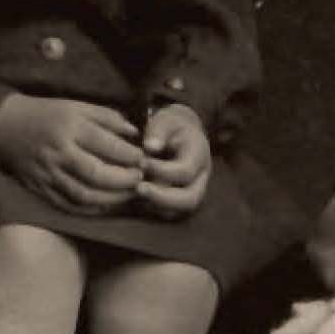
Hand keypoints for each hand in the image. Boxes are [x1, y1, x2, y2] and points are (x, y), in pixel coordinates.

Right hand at [0, 93, 143, 212]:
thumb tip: (135, 133)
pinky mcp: (40, 188)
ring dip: (112, 199)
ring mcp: (48, 173)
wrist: (5, 126)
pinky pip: (69, 205)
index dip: (129, 156)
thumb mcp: (77, 106)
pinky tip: (107, 206)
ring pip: (84, 194)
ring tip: (129, 195)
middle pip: (97, 174)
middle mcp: (59, 152)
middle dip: (124, 180)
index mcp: (70, 128)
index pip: (106, 145)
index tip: (143, 159)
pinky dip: (91, 209)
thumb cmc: (47, 113)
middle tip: (140, 179)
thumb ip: (107, 118)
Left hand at [133, 101, 213, 216]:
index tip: (141, 163)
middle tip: (138, 188)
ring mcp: (192, 192)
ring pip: (178, 211)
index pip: (186, 171)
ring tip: (134, 192)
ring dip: (155, 205)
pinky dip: (151, 208)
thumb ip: (159, 130)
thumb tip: (150, 147)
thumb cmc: (170, 127)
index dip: (163, 170)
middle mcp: (200, 178)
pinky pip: (167, 213)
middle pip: (190, 199)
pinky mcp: (179, 202)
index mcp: (199, 156)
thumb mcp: (166, 119)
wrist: (178, 135)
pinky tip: (134, 197)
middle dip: (162, 197)